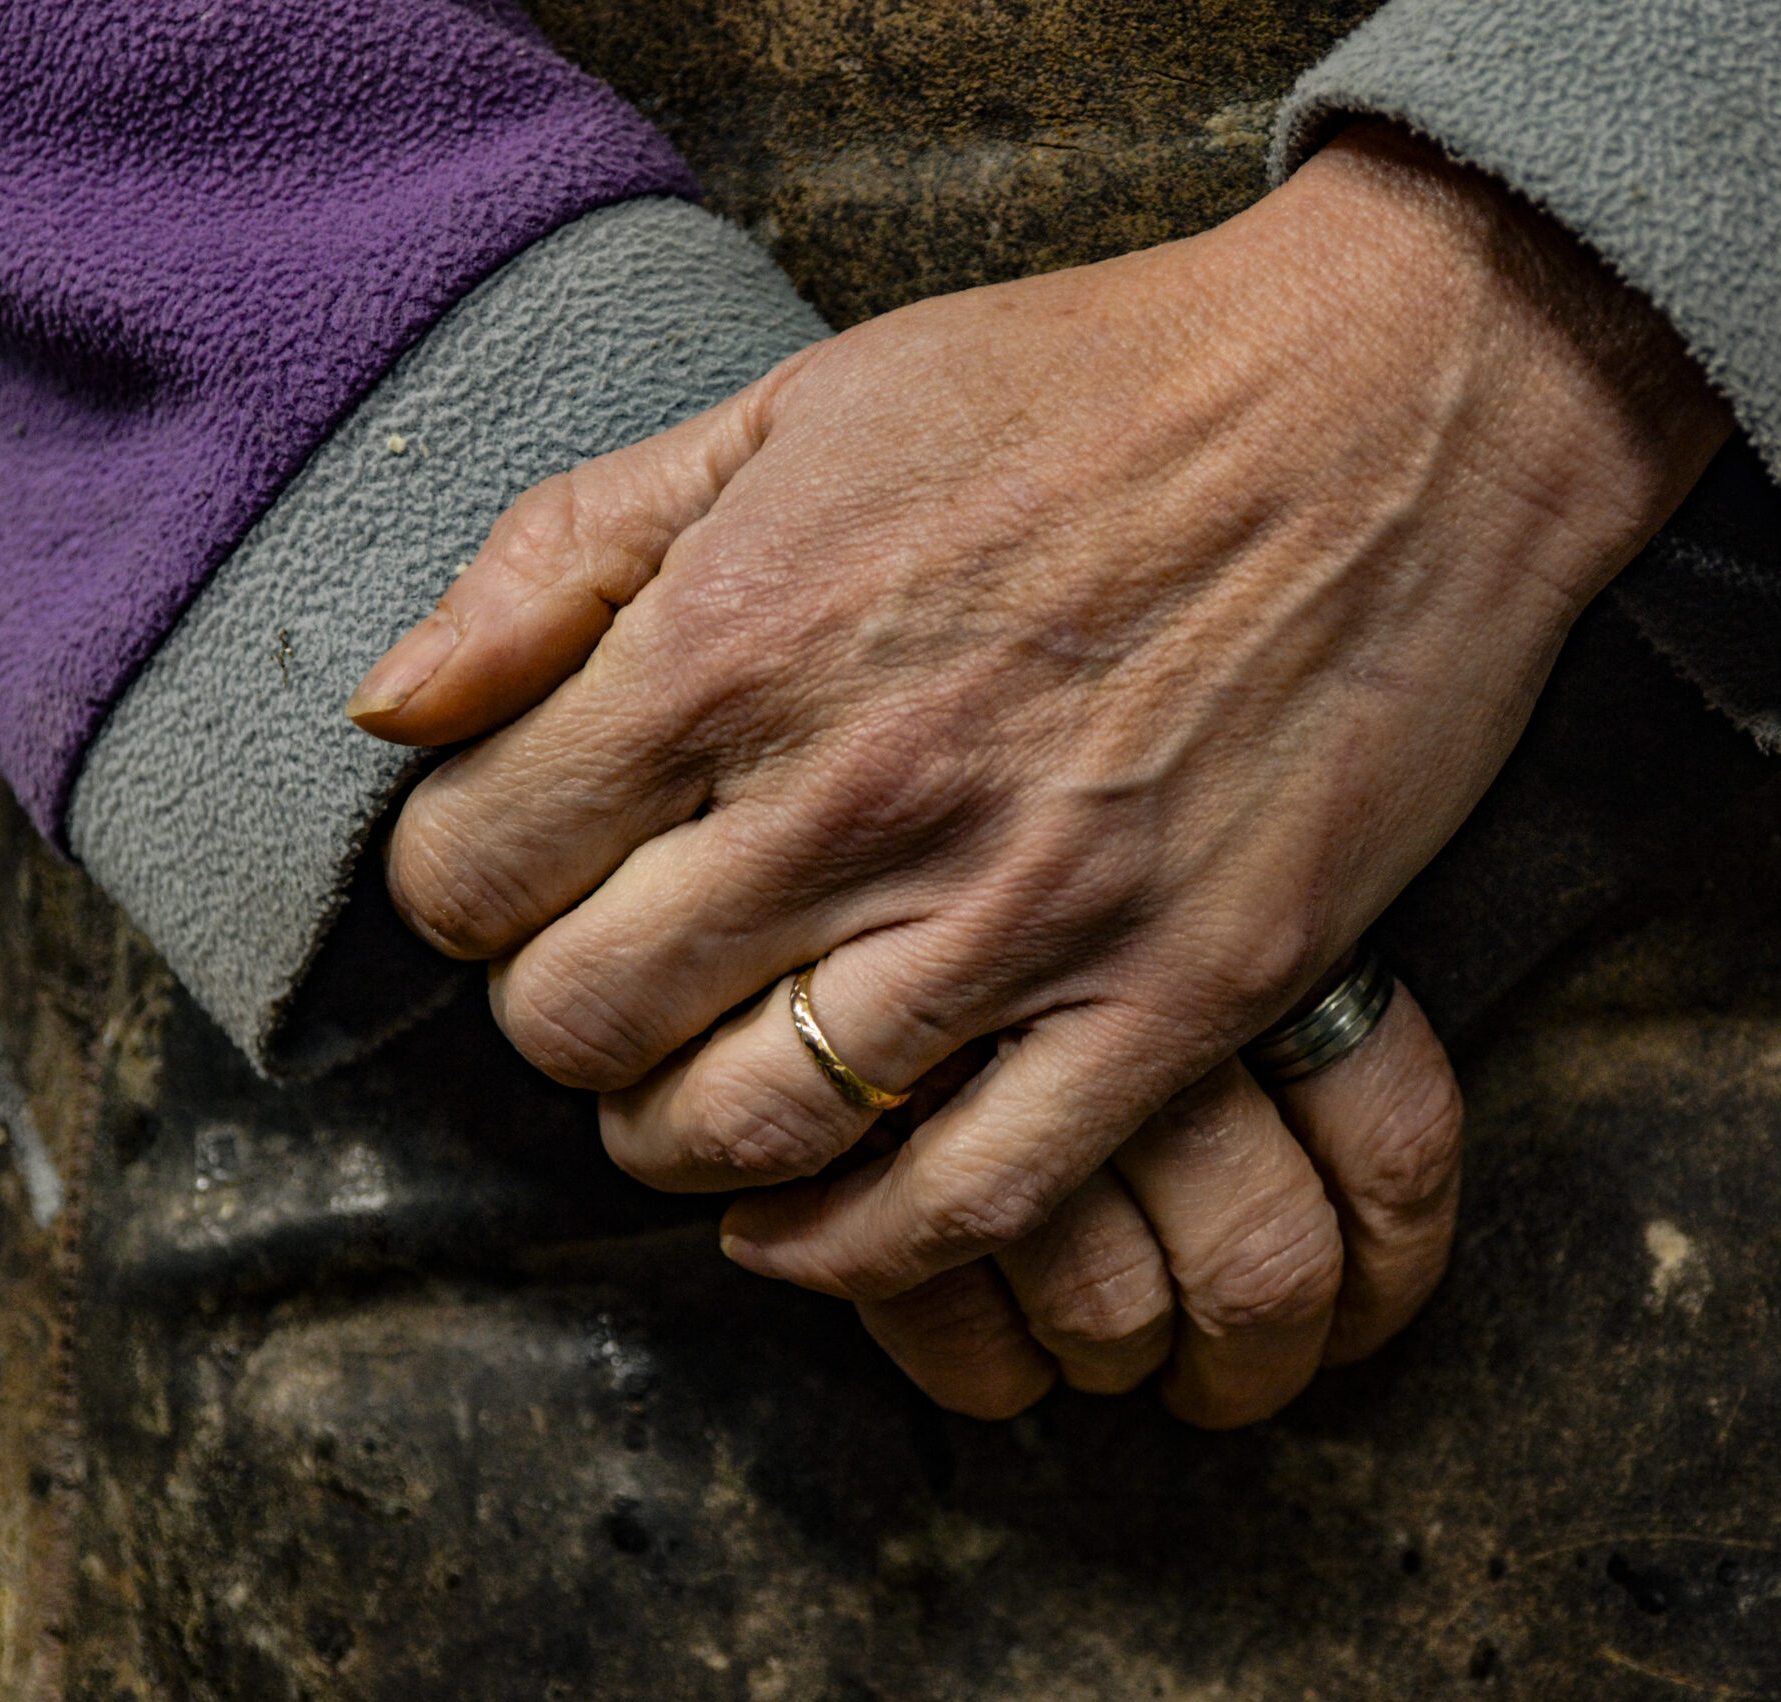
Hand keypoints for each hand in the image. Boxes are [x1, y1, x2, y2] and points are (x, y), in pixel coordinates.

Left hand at [350, 124, 1728, 1375]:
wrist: (1386, 409)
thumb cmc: (1085, 388)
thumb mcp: (794, 406)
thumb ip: (564, 549)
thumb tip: (394, 706)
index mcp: (737, 635)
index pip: (473, 867)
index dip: (464, 888)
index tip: (518, 876)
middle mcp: (857, 792)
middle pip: (584, 1019)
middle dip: (559, 1019)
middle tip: (607, 981)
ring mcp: (1023, 912)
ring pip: (746, 1128)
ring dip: (673, 1139)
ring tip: (688, 1093)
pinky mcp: (1172, 998)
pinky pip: (963, 1201)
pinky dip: (849, 1245)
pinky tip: (803, 1218)